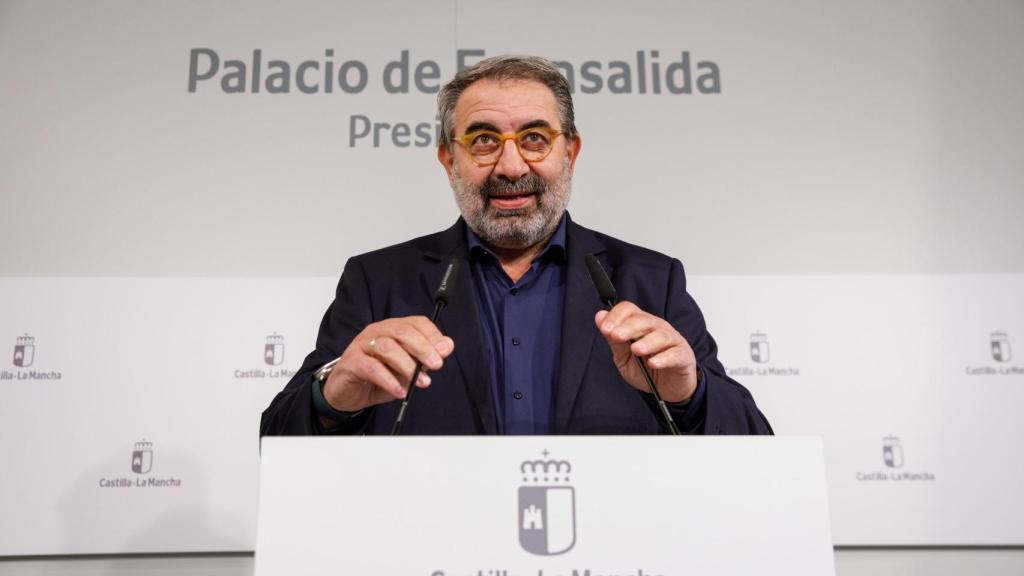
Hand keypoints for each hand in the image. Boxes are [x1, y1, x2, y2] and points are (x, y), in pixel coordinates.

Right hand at [322, 316, 454, 412]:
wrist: (347, 393)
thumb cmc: (378, 378)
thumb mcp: (406, 369)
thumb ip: (424, 358)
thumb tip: (446, 347)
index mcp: (393, 329)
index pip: (416, 323)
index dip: (432, 335)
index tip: (445, 351)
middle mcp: (378, 332)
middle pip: (403, 332)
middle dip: (423, 348)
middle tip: (436, 364)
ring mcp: (362, 345)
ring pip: (387, 347)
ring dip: (408, 366)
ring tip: (421, 382)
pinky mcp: (351, 361)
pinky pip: (371, 367)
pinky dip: (389, 380)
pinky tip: (400, 391)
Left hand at [595, 301, 697, 402]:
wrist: (667, 389)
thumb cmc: (646, 370)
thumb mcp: (624, 358)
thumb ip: (614, 340)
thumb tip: (600, 317)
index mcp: (641, 325)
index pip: (629, 310)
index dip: (616, 316)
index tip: (605, 328)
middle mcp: (657, 328)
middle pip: (644, 320)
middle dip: (628, 327)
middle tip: (616, 336)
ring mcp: (672, 341)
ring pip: (660, 335)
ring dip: (646, 342)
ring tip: (635, 350)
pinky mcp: (683, 356)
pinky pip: (675, 354)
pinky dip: (664, 358)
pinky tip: (653, 363)